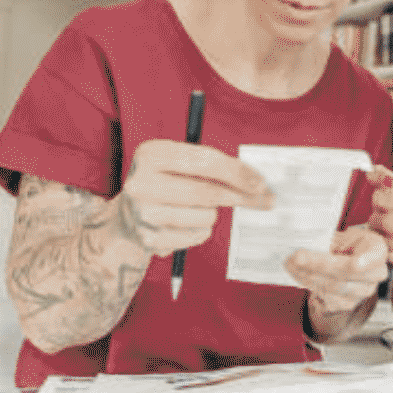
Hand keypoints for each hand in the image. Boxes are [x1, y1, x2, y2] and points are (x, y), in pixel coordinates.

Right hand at [114, 139, 273, 256]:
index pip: (205, 161)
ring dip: (213, 213)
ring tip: (196, 208)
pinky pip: (199, 235)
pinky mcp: (150, 239)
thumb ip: (212, 165)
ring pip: (206, 216)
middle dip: (241, 196)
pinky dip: (202, 229)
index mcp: (151, 153)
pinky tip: (187, 223)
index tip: (261, 182)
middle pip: (207, 192)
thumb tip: (256, 181)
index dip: (237, 172)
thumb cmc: (166, 182)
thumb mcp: (179, 162)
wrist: (128, 216)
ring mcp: (143, 213)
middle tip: (265, 200)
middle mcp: (141, 182)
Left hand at [285, 225, 389, 314]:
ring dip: (308, 276)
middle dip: (318, 264)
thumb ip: (333, 241)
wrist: (352, 265)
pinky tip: (298, 275)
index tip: (356, 263)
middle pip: (346, 273)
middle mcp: (374, 275)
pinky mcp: (346, 305)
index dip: (366, 261)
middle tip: (296, 257)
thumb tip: (309, 244)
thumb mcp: (346, 236)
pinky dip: (308, 285)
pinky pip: (325, 298)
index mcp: (377, 251)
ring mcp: (361, 293)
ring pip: (333, 287)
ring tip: (291, 264)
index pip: (375, 257)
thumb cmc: (349, 246)